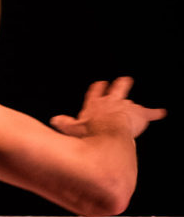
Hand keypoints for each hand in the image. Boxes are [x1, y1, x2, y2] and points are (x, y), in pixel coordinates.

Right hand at [50, 78, 166, 138]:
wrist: (110, 135)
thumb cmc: (91, 134)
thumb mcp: (73, 130)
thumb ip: (64, 124)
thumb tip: (54, 119)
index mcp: (95, 105)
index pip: (96, 93)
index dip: (98, 89)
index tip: (100, 83)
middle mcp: (112, 102)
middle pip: (118, 89)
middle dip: (121, 85)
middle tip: (124, 80)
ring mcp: (126, 107)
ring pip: (132, 103)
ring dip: (135, 106)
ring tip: (139, 106)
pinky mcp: (139, 115)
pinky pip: (150, 113)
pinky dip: (155, 113)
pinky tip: (161, 112)